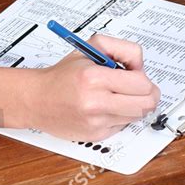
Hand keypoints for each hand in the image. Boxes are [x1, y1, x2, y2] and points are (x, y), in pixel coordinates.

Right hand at [29, 33, 159, 141]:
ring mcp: (97, 122)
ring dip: (134, 104)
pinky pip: (123, 125)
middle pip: (146, 104)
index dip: (142, 76)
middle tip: (137, 86)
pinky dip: (120, 115)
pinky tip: (106, 106)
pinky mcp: (97, 135)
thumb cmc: (61, 76)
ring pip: (137, 116)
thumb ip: (118, 49)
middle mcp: (96, 102)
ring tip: (118, 94)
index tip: (135, 72)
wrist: (37, 99)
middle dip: (147, 93)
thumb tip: (139, 64)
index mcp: (93, 78)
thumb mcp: (88, 49)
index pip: (141, 83)